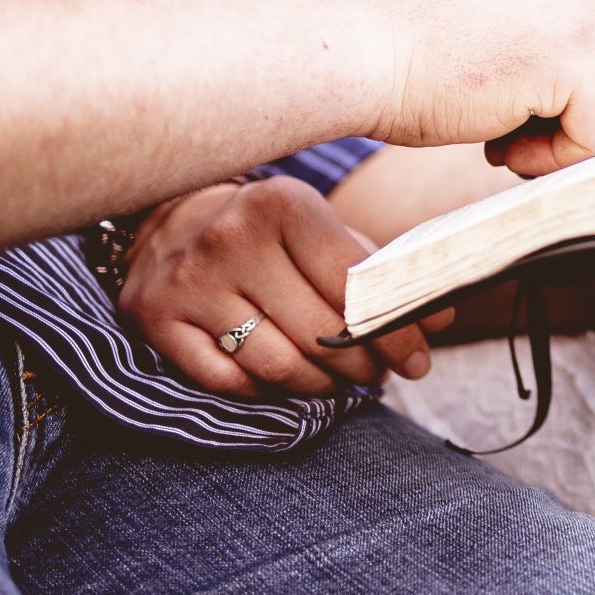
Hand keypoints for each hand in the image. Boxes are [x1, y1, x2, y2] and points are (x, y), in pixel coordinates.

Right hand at [121, 176, 454, 397]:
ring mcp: (188, 281)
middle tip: (381, 374)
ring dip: (322, 384)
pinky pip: (228, 381)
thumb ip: (380, 274)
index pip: (352, 284)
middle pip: (317, 332)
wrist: (172, 219)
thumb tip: (439, 320)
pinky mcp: (155, 318)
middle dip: (363, 364)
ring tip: (341, 380)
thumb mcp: (325, 232)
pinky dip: (267, 390)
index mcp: (282, 205)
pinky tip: (287, 378)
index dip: (394, 329)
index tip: (418, 359)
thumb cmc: (269, 231)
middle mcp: (231, 239)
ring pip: (276, 364)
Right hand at [364, 0, 594, 178]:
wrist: (348, 44)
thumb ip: (587, 28)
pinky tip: (500, 136)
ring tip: (500, 119)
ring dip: (573, 143)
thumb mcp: (520, 8)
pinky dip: (557, 158)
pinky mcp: (578, 48)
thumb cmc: (416, 47)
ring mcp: (594, 0)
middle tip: (518, 120)